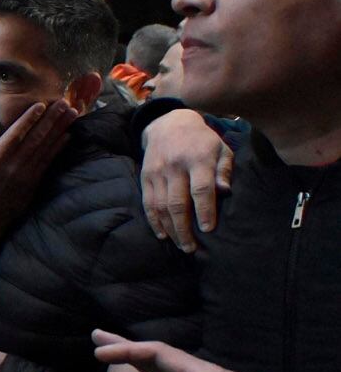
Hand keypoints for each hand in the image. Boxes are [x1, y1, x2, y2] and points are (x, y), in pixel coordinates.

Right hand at [0, 102, 75, 236]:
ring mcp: (25, 176)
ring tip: (71, 114)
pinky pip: (48, 162)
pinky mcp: (32, 184)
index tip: (42, 105)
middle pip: (36, 138)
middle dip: (51, 119)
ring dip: (59, 130)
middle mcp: (13, 166)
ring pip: (45, 148)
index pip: (15, 134)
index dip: (29, 119)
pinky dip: (58, 148)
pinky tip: (67, 136)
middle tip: (65, 103)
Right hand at [140, 109, 233, 252]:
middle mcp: (175, 166)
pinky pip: (148, 203)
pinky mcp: (145, 176)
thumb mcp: (221, 148)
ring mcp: (157, 172)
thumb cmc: (202, 140)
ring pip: (161, 206)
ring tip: (180, 245)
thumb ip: (225, 169)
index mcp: (198, 159)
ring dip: (170, 229)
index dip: (205, 211)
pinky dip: (154, 221)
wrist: (169, 124)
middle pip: (178, 203)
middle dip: (184, 228)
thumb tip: (225, 191)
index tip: (208, 229)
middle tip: (192, 247)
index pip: (201, 189)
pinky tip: (162, 234)